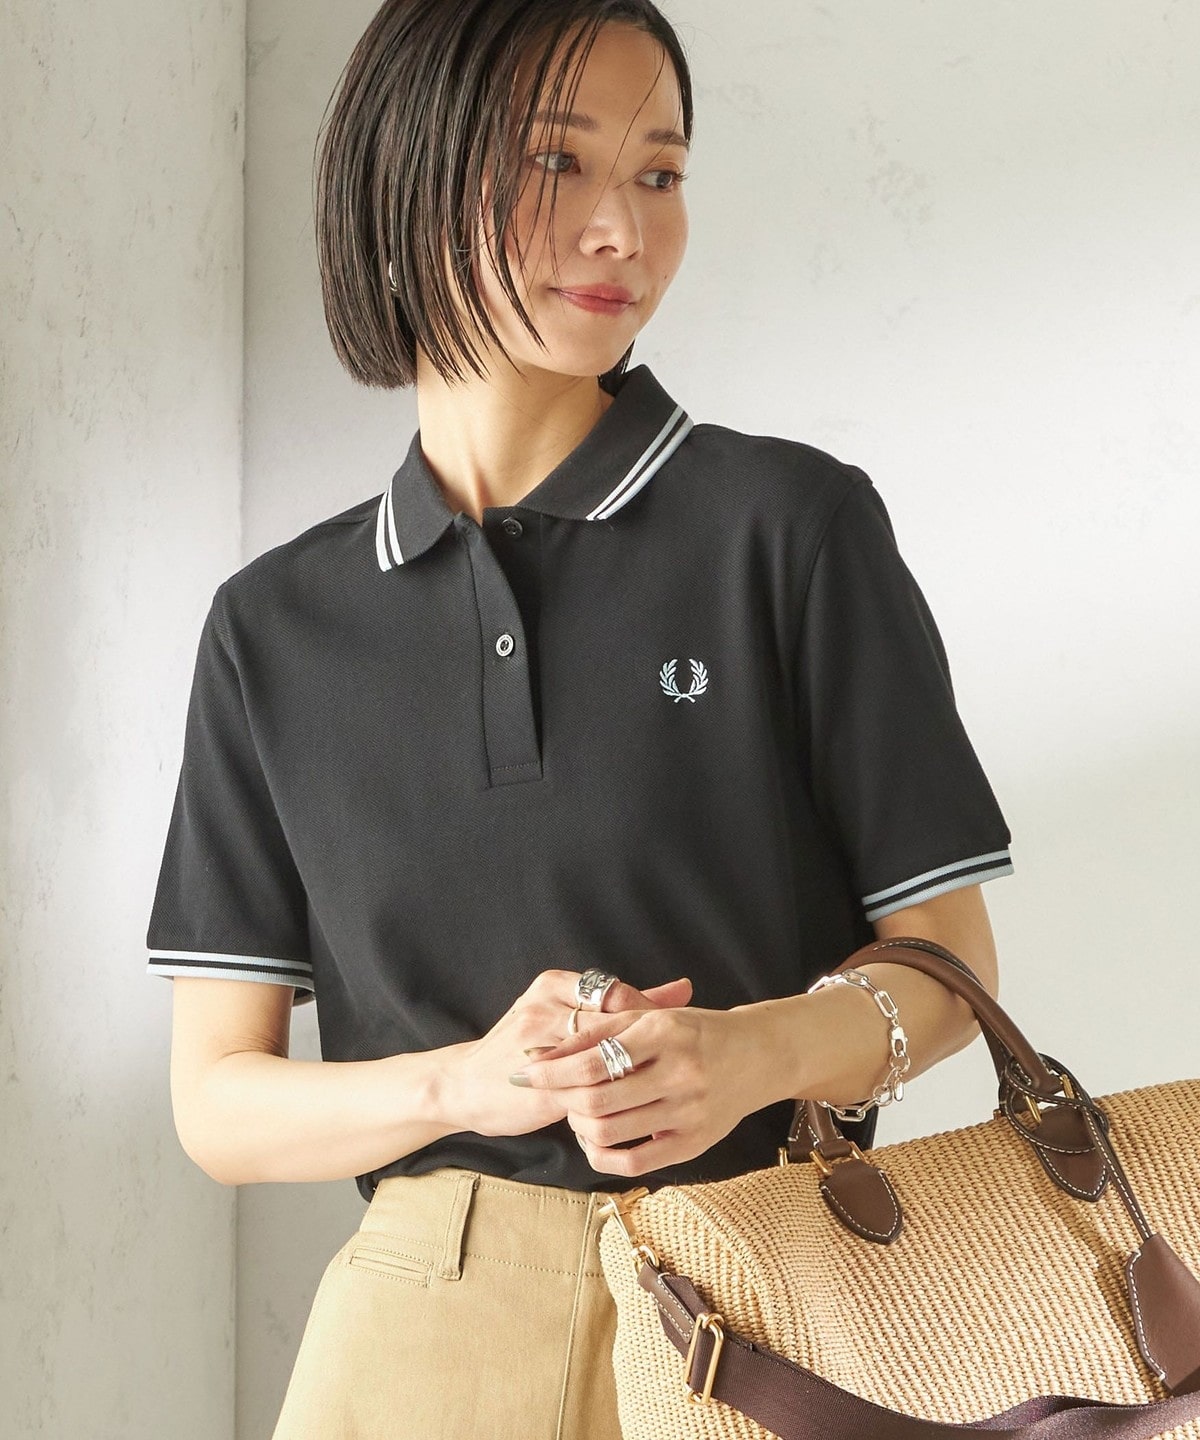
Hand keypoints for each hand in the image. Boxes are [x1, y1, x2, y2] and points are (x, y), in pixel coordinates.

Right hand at [441, 969, 693, 1139]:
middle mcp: (544, 1009)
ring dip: (634, 1074)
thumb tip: (685, 988)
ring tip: (660, 1085)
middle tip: (678, 1062)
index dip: (652, 1016)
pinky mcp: (541, 1084)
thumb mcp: (568, 1014)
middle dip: (649, 1046)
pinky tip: (637, 1107)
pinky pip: (588, 1090)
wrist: (464, 1085)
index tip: (679, 1034)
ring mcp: (539, 1047)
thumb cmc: (525, 1049)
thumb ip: (628, 1003)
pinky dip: (614, 1098)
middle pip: (615, 1023)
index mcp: (552, 985)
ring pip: (604, 1057)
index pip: (618, 993)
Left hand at [511, 1002, 791, 1176]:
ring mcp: (688, 1112)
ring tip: (574, 1111)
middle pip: (596, 1100)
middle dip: (560, 1098)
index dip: (552, 1068)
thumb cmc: (696, 1031)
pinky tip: (594, 1138)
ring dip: (578, 1125)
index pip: (593, 1058)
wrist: (758, 1055)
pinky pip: (633, 1163)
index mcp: (665, 1033)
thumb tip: (542, 1052)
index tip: (525, 1070)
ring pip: (610, 1133)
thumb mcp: (650, 1018)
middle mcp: (679, 1073)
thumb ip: (599, 1030)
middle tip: (547, 1092)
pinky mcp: (693, 1143)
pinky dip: (602, 1155)